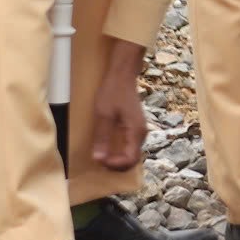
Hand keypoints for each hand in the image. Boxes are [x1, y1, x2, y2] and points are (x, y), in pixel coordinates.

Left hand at [87, 38, 146, 170]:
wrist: (122, 74)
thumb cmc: (113, 92)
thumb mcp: (104, 115)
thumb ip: (102, 137)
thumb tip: (99, 159)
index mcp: (136, 131)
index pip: (130, 159)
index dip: (115, 165)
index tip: (100, 160)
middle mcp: (141, 133)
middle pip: (131, 159)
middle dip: (115, 164)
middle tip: (98, 160)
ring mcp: (138, 130)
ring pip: (130, 153)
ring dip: (116, 158)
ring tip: (100, 155)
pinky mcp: (134, 127)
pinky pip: (128, 145)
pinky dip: (118, 150)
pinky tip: (106, 147)